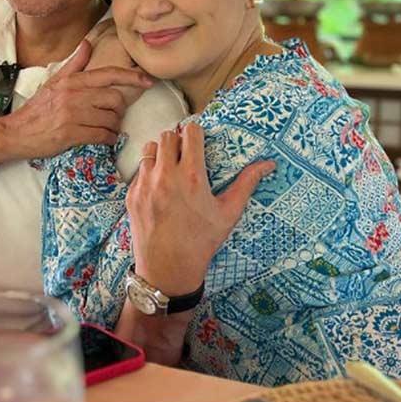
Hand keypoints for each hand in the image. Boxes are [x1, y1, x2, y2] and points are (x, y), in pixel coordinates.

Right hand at [2, 39, 152, 159]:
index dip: (132, 77)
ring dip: (114, 127)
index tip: (148, 80)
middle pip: (115, 99)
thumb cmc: (38, 108)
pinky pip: (102, 135)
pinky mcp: (71, 134)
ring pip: (111, 119)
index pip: (109, 74)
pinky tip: (104, 139)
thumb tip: (88, 44)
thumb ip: (74, 63)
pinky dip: (108, 139)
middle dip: (119, 110)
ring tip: (106, 128)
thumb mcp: (54, 81)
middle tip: (114, 115)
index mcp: (72, 80)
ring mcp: (72, 115)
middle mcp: (74, 95)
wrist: (16, 132)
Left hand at [126, 123, 274, 294]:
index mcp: (192, 176)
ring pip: (150, 149)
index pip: (190, 132)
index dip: (195, 132)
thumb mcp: (228, 213)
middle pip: (168, 135)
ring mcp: (145, 184)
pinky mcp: (132, 194)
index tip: (199, 139)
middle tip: (185, 153)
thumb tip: (269, 163)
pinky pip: (139, 170)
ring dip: (161, 154)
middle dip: (178, 140)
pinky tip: (159, 188)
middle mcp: (166, 175)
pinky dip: (149, 173)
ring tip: (171, 169)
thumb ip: (247, 183)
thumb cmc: (202, 241)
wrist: (167, 269)